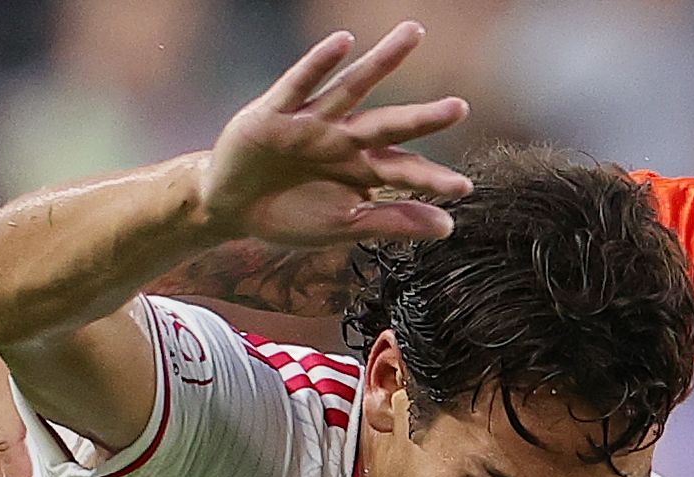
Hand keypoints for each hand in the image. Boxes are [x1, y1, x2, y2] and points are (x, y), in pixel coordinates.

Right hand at [198, 23, 471, 250]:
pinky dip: (319, 63)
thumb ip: (392, 222)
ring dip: (383, 62)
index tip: (463, 189)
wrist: (230, 207)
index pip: (403, 170)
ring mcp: (311, 122)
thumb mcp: (342, 225)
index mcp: (360, 168)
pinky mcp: (275, 113)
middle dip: (422, 118)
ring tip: (414, 33)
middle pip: (389, 124)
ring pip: (353, 87)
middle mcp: (342, 139)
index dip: (431, 179)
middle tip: (460, 108)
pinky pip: (300, 83)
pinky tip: (343, 42)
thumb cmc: (290, 214)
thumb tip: (449, 227)